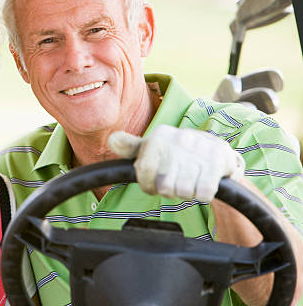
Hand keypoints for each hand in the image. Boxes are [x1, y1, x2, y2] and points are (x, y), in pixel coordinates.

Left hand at [108, 124, 244, 201]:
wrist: (215, 149)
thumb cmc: (175, 152)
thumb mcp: (150, 147)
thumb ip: (130, 147)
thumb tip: (112, 139)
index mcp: (158, 137)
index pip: (143, 171)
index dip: (148, 185)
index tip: (153, 185)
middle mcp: (179, 138)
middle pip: (164, 187)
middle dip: (169, 190)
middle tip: (175, 182)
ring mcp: (200, 149)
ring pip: (183, 192)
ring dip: (186, 193)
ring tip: (189, 181)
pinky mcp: (218, 161)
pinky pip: (204, 193)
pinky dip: (202, 194)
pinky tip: (202, 183)